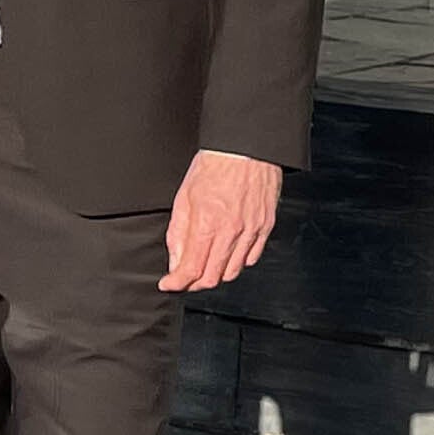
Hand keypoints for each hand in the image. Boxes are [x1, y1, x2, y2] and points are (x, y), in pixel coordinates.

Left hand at [163, 150, 280, 291]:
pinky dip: (236, 263)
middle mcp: (232, 232)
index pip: (191, 269)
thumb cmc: (214, 167)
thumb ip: (178, 233)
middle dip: (194, 283)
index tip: (168, 284)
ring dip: (215, 275)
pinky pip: (251, 258)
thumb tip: (175, 261)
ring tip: (204, 266)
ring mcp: (251, 231)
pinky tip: (226, 255)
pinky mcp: (265, 228)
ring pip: (233, 272)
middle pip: (212, 276)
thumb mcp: (183, 198)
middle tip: (184, 278)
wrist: (246, 150)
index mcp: (208, 223)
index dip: (177, 282)